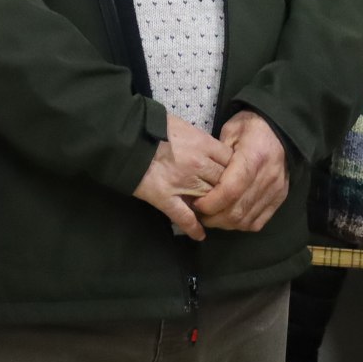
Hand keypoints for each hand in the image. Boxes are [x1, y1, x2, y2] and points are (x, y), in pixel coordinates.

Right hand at [134, 117, 232, 241]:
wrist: (128, 138)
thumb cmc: (155, 127)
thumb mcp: (183, 126)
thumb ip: (200, 139)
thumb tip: (210, 148)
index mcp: (203, 145)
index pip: (231, 162)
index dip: (234, 170)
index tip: (234, 174)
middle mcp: (198, 165)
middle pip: (223, 182)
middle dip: (226, 189)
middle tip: (228, 196)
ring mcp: (183, 184)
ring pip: (209, 200)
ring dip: (213, 207)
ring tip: (215, 213)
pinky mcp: (165, 198)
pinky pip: (184, 217)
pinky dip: (193, 228)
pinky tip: (200, 235)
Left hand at [192, 112, 291, 232]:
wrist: (280, 129)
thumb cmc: (250, 127)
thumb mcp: (230, 132)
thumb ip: (217, 158)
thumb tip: (202, 182)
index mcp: (253, 157)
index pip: (230, 191)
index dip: (210, 203)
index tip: (196, 203)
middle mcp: (267, 177)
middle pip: (237, 211)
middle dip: (214, 218)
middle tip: (200, 213)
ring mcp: (276, 190)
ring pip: (246, 220)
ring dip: (225, 224)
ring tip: (212, 216)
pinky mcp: (280, 197)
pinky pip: (258, 222)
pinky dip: (241, 224)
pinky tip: (230, 217)